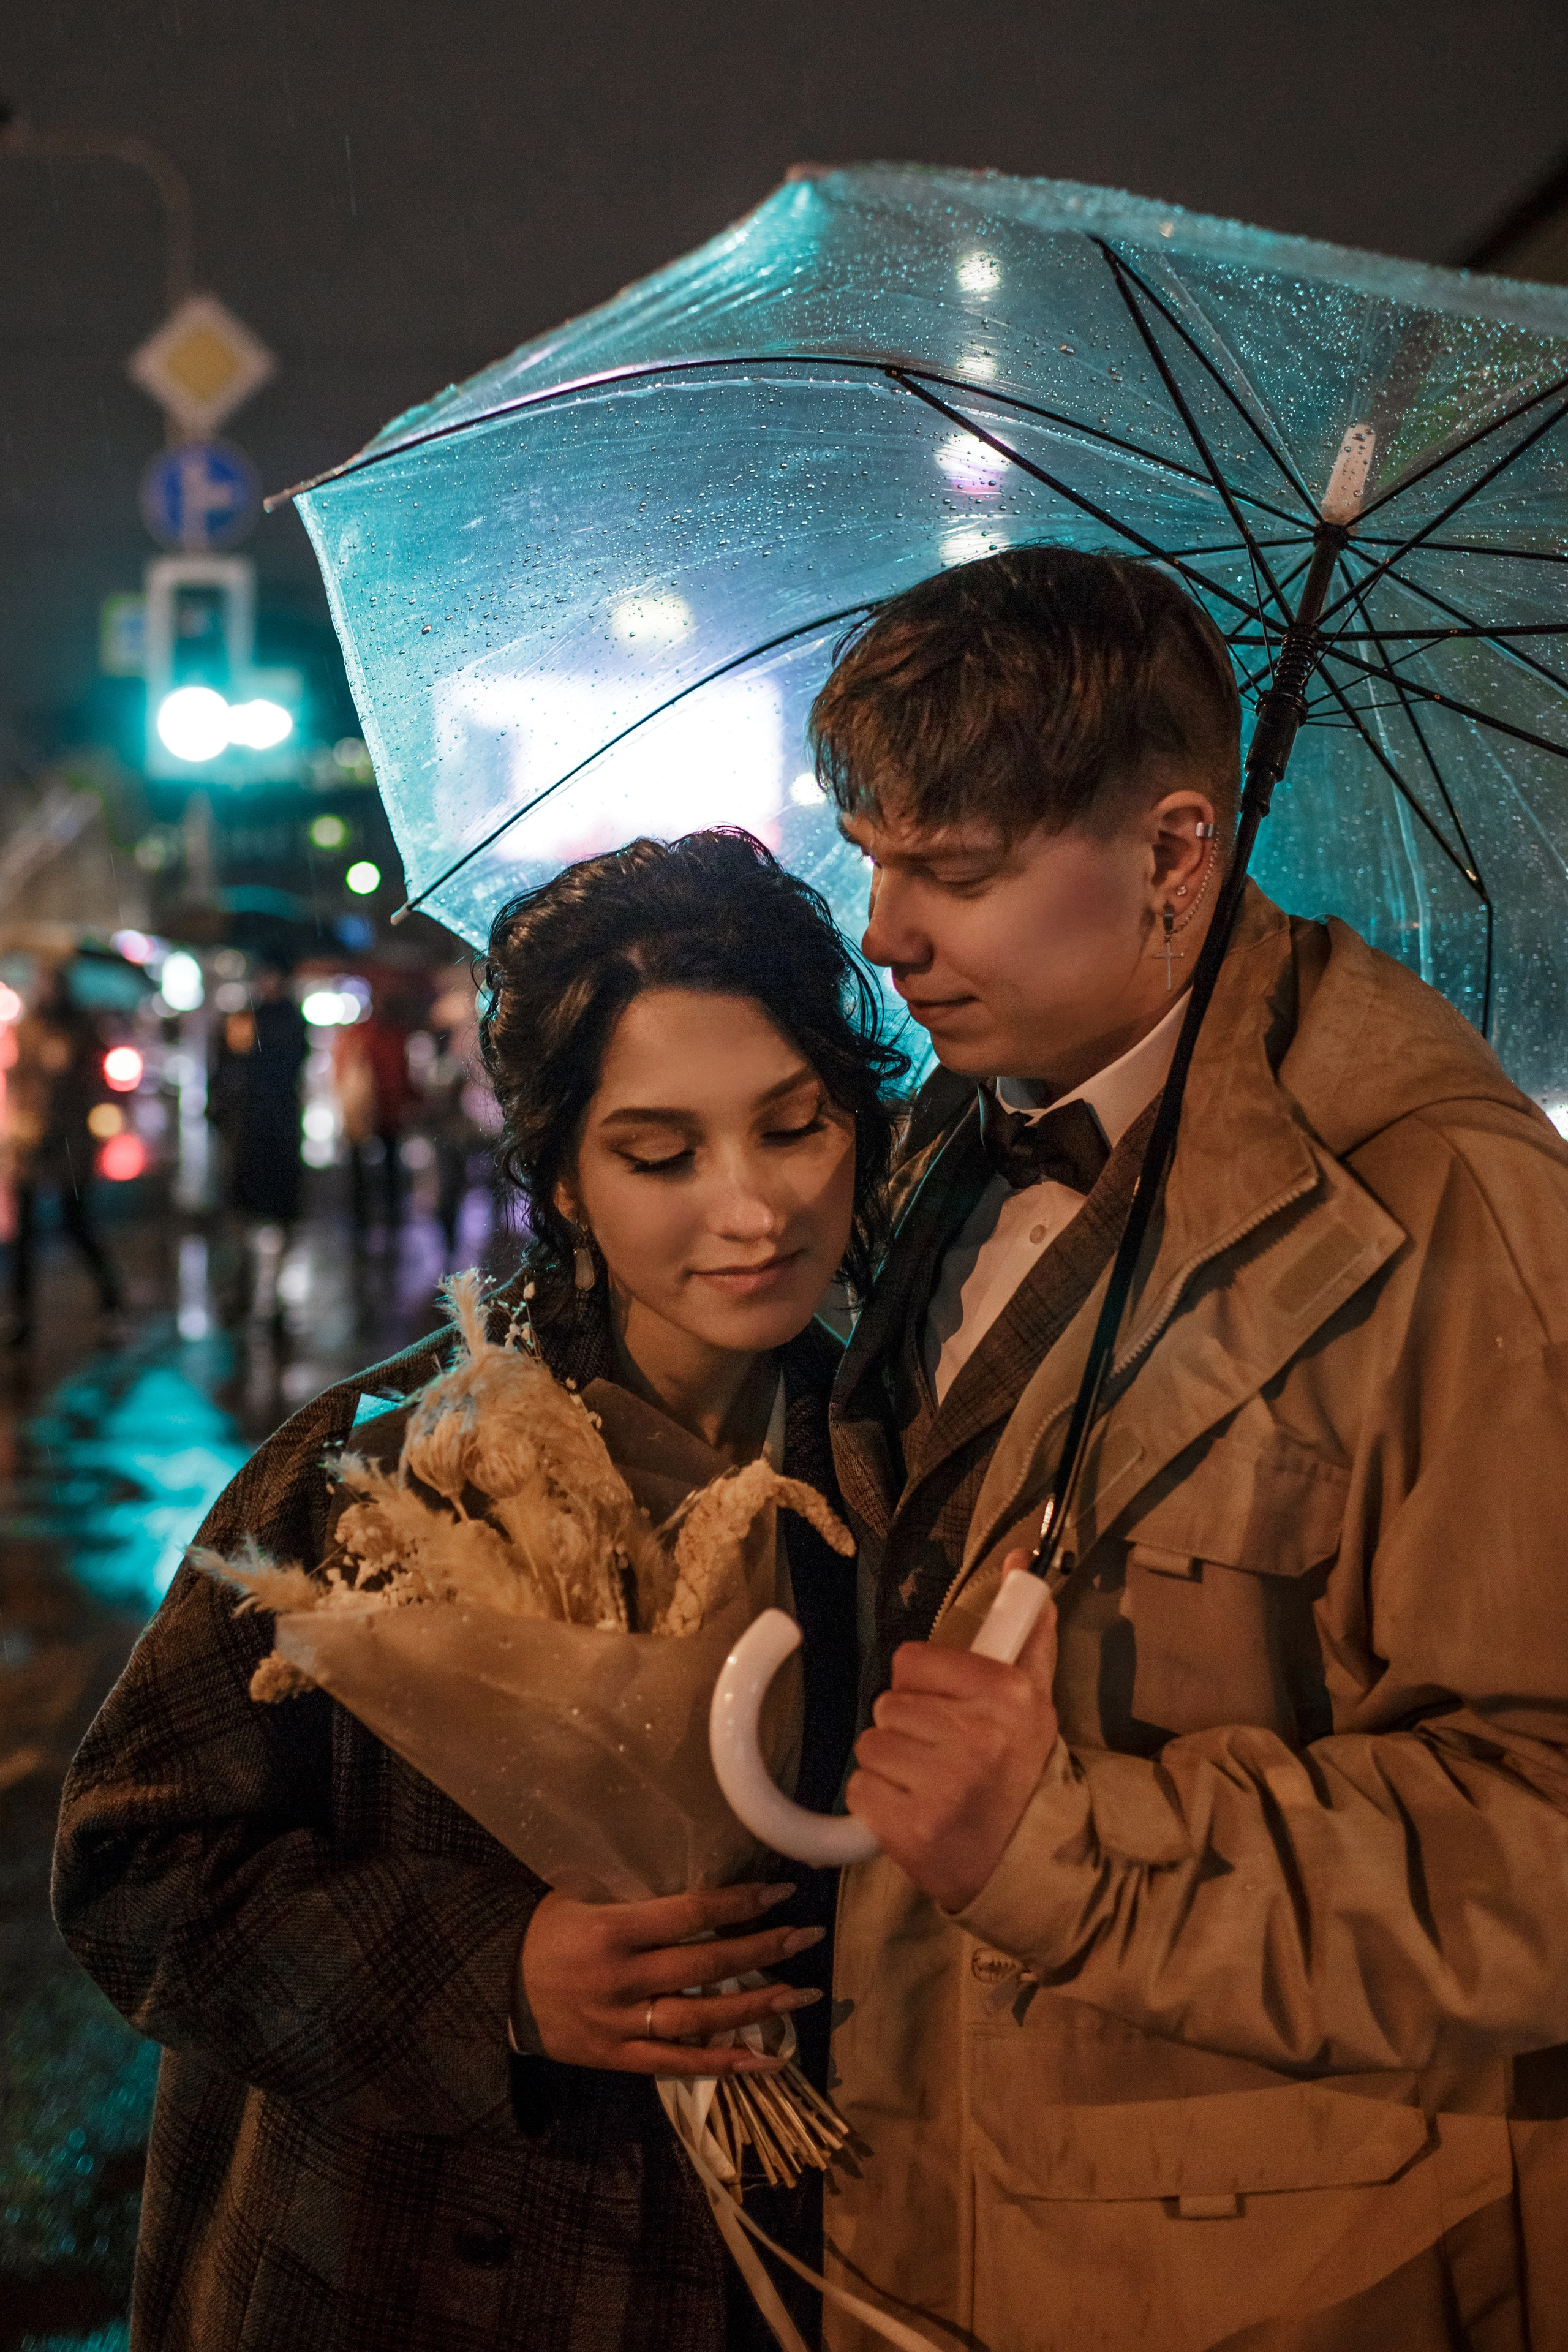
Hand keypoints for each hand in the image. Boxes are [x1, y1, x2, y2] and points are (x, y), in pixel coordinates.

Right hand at [518, 1881, 822, 2076]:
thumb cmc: (549, 1929)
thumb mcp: (585, 1896)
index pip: (690, 1913)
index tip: (781, 1891)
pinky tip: (763, 2059)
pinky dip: (722, 2064)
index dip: (740, 1902)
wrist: (496, 1987)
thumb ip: (641, 1896)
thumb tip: (711, 1885)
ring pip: (698, 2018)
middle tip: (806, 1935)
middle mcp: (618, 1979)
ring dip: (754, 2006)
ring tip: (800, 1994)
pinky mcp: (615, 2058)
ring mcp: (618, 2024)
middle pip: (704, 1965)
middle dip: (762, 1950)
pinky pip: (675, 2064)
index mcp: (611, 1929)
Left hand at [846, 1553, 1058, 1911]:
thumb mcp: (1036, 1699)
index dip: (923, 1687)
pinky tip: (917, 1812)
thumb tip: (1021, 1560)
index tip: (949, 1710)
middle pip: (887, 1705)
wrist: (1031, 1866)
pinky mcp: (910, 1829)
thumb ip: (1024, 1630)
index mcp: (1006, 1694)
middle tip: (945, 1755)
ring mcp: (942, 1785)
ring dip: (892, 1767)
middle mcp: (976, 1735)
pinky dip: (879, 1804)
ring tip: (932, 1785)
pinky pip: (860, 1790)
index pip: (910, 1661)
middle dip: (909, 1729)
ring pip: (870, 1745)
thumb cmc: (1024, 1774)